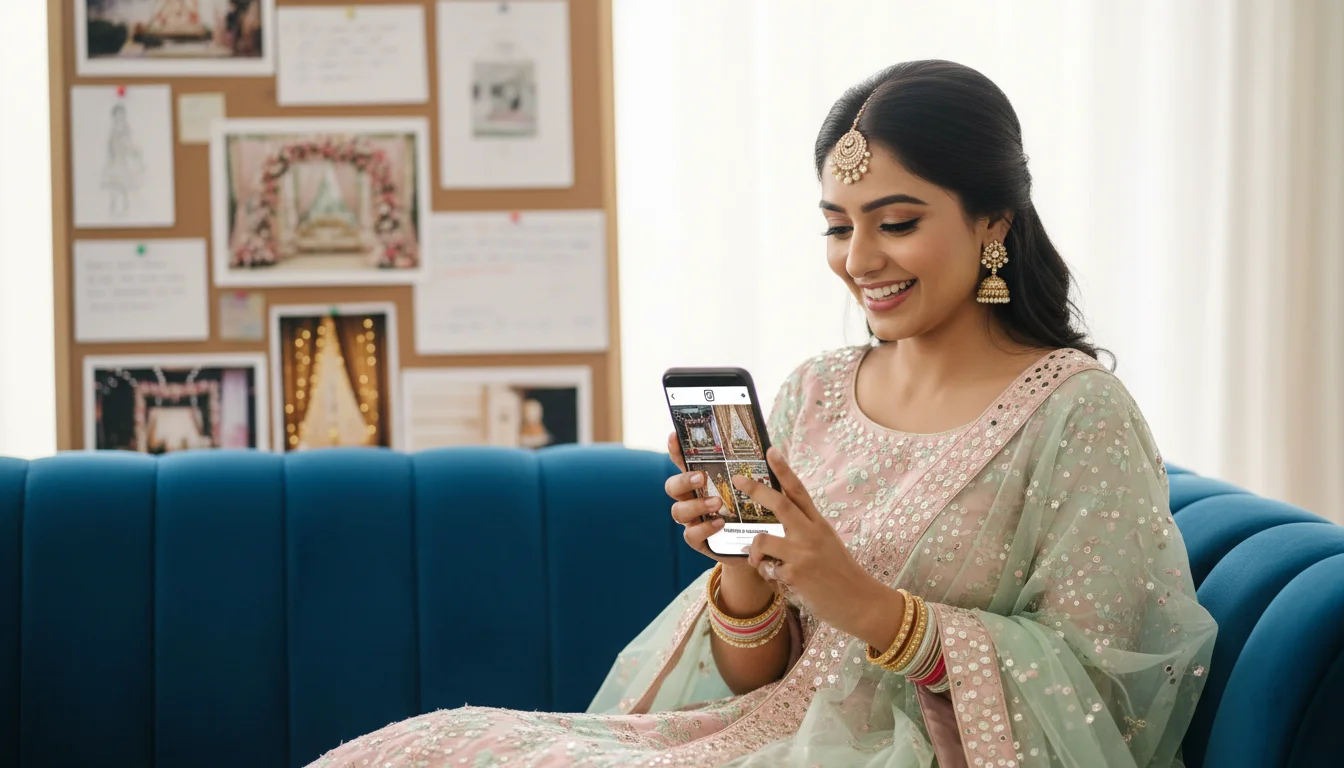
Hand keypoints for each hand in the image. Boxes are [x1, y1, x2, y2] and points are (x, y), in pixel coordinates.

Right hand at [664, 432, 757, 572]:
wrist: (758, 545)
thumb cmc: (753, 510)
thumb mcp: (752, 489)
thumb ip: (752, 472)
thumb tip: (769, 448)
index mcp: (700, 482)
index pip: (683, 463)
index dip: (676, 450)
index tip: (674, 437)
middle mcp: (690, 499)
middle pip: (672, 486)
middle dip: (684, 480)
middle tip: (701, 478)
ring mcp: (692, 521)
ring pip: (678, 511)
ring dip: (696, 505)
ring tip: (717, 503)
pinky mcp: (698, 541)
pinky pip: (691, 535)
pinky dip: (704, 528)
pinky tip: (720, 523)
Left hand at [735, 447, 897, 643]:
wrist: (861, 602)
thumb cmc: (842, 575)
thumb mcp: (827, 545)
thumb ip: (805, 532)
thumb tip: (775, 528)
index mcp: (819, 524)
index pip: (799, 491)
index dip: (784, 470)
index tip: (770, 451)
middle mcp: (811, 534)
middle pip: (779, 504)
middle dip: (755, 489)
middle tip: (738, 479)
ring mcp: (802, 554)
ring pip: (762, 540)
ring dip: (754, 552)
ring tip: (759, 562)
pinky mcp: (795, 575)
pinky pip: (766, 570)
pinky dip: (768, 577)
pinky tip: (781, 584)